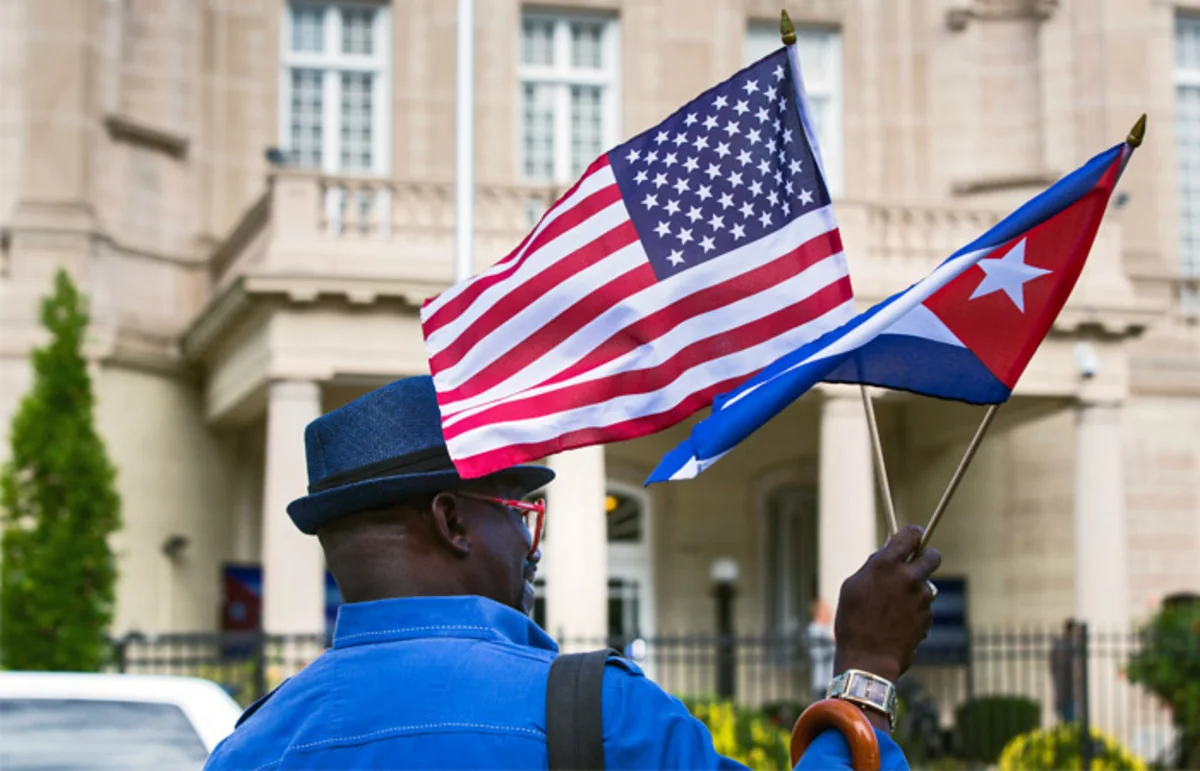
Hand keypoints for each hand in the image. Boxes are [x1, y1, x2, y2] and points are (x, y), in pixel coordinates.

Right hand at [833, 525, 941, 684]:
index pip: (910, 535)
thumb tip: (886, 553)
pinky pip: (924, 606)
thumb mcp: (852, 587)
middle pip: (932, 556)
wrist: (868, 660)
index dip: (913, 533)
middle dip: (926, 556)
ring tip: (894, 606)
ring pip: (926, 584)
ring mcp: (921, 598)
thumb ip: (872, 566)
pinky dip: (915, 610)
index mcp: (886, 565)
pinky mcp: (927, 617)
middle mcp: (908, 578)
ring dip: (916, 589)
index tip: (913, 536)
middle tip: (915, 564)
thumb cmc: (853, 622)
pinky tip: (898, 622)